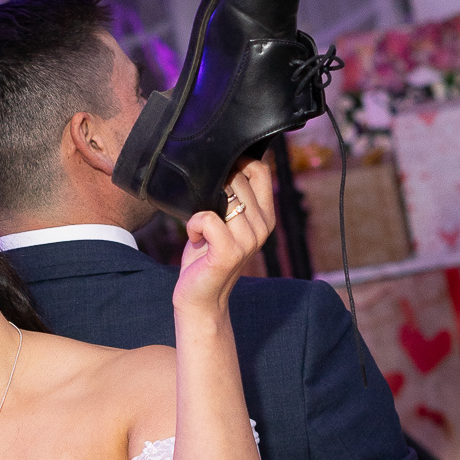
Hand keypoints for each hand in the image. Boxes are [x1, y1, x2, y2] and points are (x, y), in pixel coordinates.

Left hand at [172, 160, 274, 326]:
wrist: (200, 297)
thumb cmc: (206, 256)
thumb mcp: (223, 221)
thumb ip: (231, 196)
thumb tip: (223, 162)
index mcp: (265, 216)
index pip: (260, 170)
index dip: (237, 163)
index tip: (218, 179)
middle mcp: (263, 227)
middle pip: (238, 179)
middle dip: (213, 189)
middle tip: (205, 215)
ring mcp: (249, 240)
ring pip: (224, 196)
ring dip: (201, 209)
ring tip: (201, 231)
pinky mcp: (229, 252)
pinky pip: (207, 218)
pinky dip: (193, 225)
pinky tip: (196, 239)